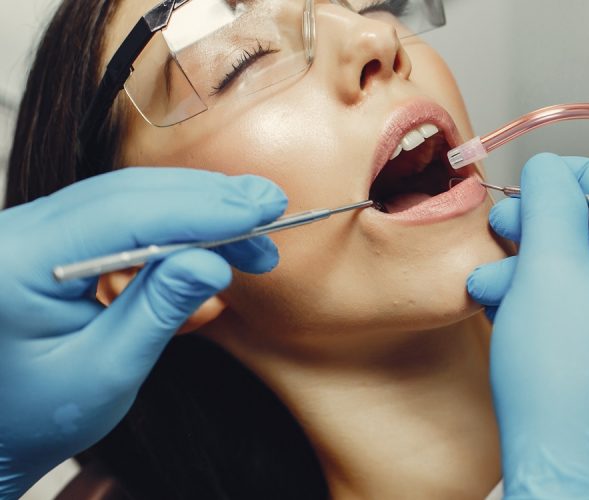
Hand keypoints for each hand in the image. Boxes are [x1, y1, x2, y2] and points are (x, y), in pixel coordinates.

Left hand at [0, 168, 285, 497]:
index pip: (120, 215)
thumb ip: (158, 311)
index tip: (258, 212)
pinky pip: (119, 213)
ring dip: (197, 208)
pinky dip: (173, 221)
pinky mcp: (52, 236)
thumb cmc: (39, 415)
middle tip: (272, 208)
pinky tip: (215, 237)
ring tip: (255, 232)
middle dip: (206, 200)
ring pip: (127, 195)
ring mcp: (31, 230)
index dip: (197, 209)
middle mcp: (16, 232)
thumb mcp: (106, 372)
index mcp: (14, 264)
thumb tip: (214, 261)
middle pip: (126, 193)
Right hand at [467, 154, 588, 497]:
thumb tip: (552, 169)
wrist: (568, 475)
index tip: (535, 175)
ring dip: (535, 269)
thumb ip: (551, 203)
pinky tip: (505, 307)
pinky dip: (550, 302)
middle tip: (501, 224)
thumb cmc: (565, 379)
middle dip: (544, 229)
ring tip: (488, 282)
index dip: (577, 175)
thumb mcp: (549, 270)